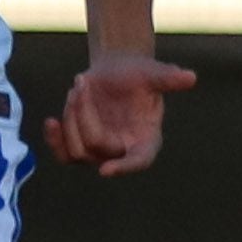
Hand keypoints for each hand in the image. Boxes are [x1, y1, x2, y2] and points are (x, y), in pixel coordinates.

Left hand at [42, 54, 196, 175]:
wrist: (116, 71)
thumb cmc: (139, 73)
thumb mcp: (153, 73)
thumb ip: (168, 78)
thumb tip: (190, 77)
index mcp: (146, 139)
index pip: (138, 161)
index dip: (124, 168)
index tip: (106, 170)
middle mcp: (123, 151)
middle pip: (96, 148)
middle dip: (84, 115)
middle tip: (83, 82)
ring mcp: (100, 152)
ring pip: (76, 150)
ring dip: (71, 117)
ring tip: (79, 87)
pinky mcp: (80, 146)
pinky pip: (64, 154)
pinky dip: (55, 141)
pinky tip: (51, 122)